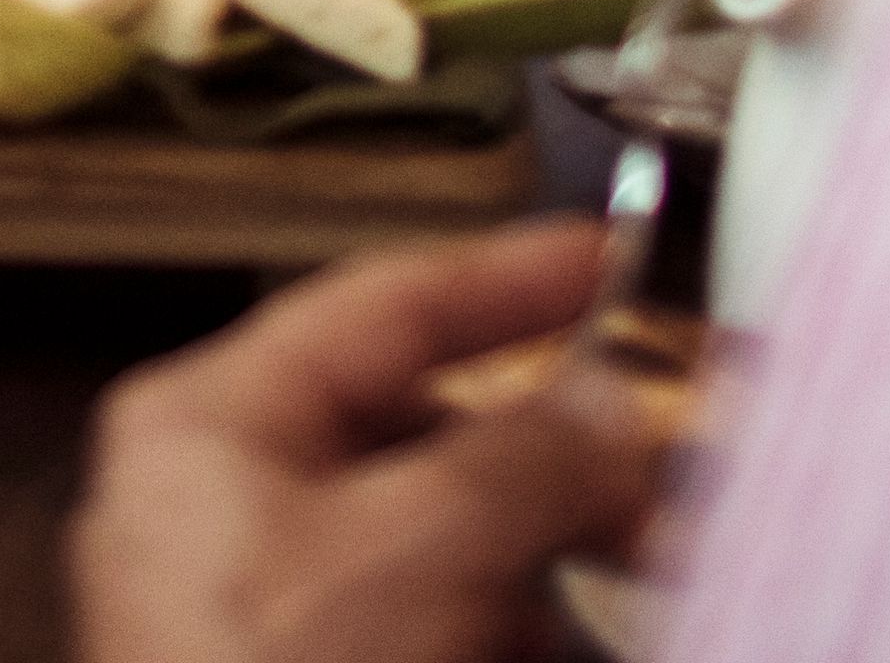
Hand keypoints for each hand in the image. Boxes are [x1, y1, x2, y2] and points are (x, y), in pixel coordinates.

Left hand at [69, 223, 663, 662]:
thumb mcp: (412, 552)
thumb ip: (521, 459)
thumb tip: (606, 404)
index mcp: (210, 427)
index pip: (380, 307)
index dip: (507, 277)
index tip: (614, 264)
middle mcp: (227, 505)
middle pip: (431, 436)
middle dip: (565, 460)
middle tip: (680, 474)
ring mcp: (271, 613)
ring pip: (454, 549)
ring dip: (561, 564)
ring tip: (664, 565)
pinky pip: (443, 632)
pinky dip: (520, 631)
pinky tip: (593, 634)